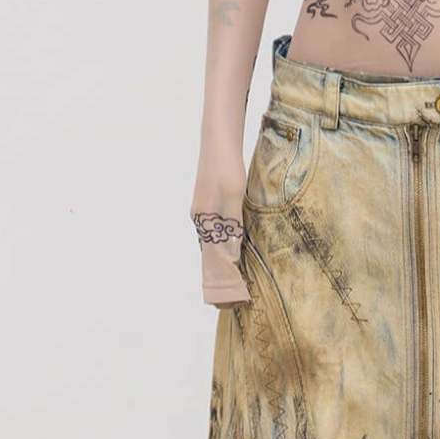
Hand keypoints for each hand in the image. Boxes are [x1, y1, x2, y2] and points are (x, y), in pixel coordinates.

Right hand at [191, 149, 249, 306]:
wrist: (219, 138)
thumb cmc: (227, 167)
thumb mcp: (232, 196)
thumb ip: (231, 225)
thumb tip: (230, 257)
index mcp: (203, 220)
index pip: (209, 260)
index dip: (219, 280)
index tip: (230, 300)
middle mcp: (200, 219)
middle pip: (210, 254)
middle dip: (222, 275)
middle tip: (238, 295)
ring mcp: (204, 210)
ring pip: (214, 242)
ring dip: (225, 260)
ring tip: (239, 278)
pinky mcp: (211, 202)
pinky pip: (218, 230)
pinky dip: (227, 244)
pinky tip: (237, 247)